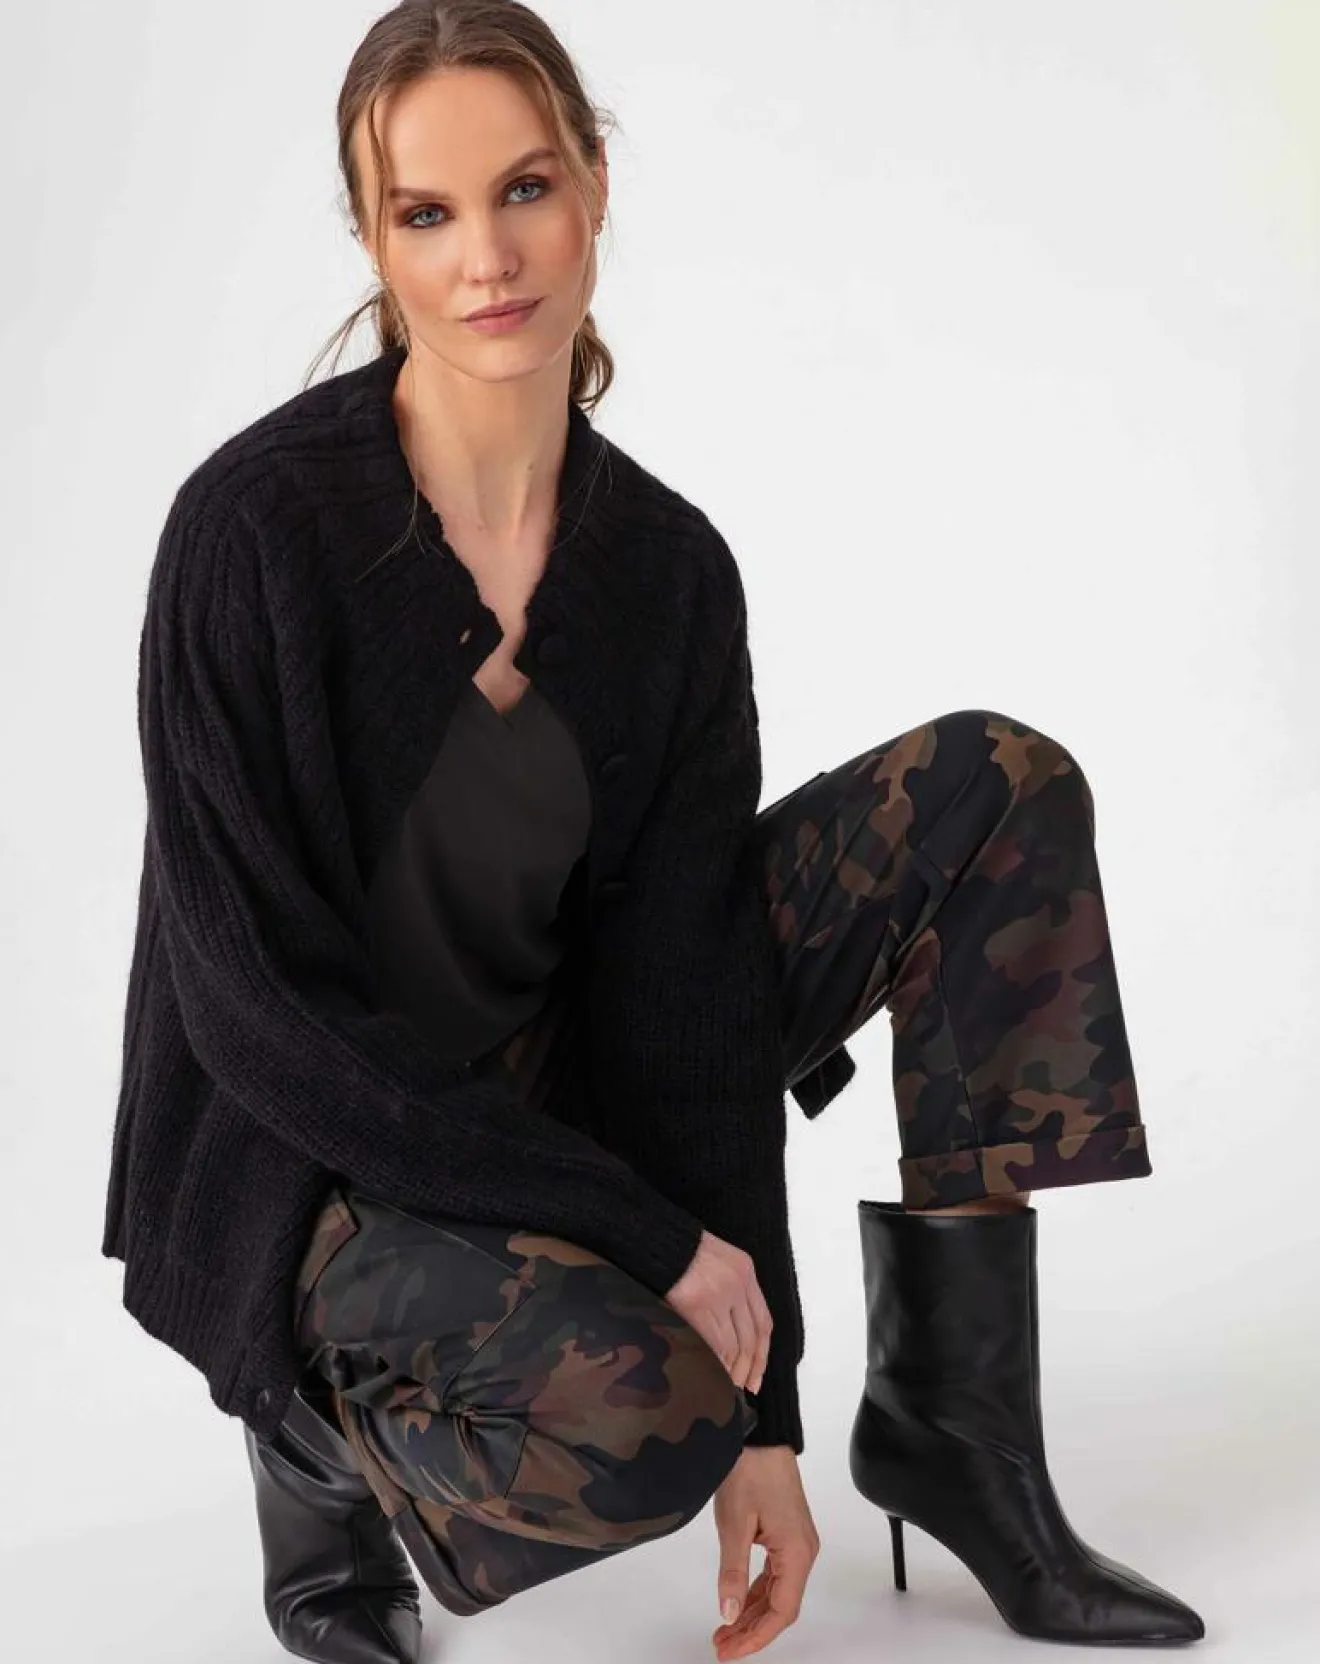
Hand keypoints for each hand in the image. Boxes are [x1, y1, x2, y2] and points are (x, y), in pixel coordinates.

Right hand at [664, 1228, 771, 1395]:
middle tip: (744, 1386)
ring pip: (734, 1344)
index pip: (763, 1321)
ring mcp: (719, 1294)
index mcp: (745, 1270)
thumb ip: (730, 1289)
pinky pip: (714, 1342)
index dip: (763, 1352)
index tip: (758, 1374)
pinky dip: (717, 1362)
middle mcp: (738, 1283)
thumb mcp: (717, 1260)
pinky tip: (715, 1372)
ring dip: (733, 1369)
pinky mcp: (697, 1304)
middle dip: (750, 1367)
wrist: (657, 1237)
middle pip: (752, 1337)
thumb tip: (732, 1329)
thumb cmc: (680, 1250)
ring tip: (728, 1384)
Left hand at [709, 1446, 819, 1659]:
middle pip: (781, 1606)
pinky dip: (756, 1592)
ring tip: (724, 1630)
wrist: (760, 1435)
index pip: (782, 1611)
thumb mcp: (734, 1525)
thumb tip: (729, 1614)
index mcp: (797, 1552)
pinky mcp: (787, 1533)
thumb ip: (733, 1574)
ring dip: (752, 1612)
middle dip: (752, 1630)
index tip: (731, 1650)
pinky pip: (774, 1574)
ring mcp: (797, 1542)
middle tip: (722, 1646)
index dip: (756, 1637)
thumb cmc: (750, 1470)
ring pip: (777, 1591)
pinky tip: (738, 1602)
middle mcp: (804, 1551)